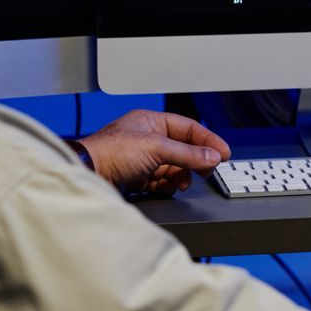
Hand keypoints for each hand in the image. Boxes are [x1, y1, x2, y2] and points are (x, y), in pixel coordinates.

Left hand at [78, 110, 230, 194]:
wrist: (87, 175)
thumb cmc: (110, 152)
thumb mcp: (156, 148)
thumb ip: (187, 153)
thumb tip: (212, 156)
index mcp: (150, 122)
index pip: (188, 128)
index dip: (207, 140)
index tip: (223, 153)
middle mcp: (146, 139)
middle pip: (182, 149)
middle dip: (195, 161)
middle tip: (208, 170)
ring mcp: (141, 159)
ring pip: (172, 167)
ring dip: (181, 176)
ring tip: (182, 182)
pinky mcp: (135, 178)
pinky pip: (160, 182)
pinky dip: (167, 186)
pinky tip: (168, 188)